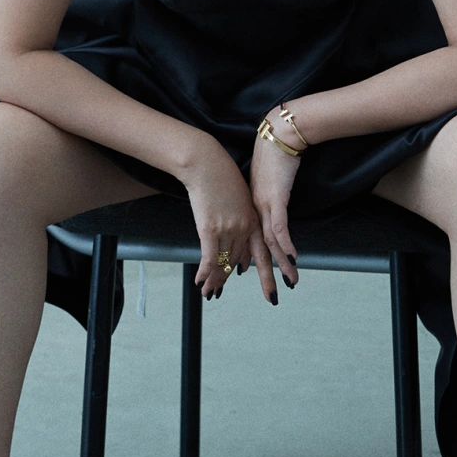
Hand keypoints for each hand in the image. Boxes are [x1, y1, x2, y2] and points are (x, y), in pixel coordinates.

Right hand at [181, 142, 280, 302]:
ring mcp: (228, 228)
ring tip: (208, 292)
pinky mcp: (211, 228)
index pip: (256, 251)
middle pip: (237, 261)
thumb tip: (235, 229)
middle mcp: (244, 227)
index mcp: (253, 219)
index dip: (254, 268)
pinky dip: (205, 272)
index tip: (250, 280)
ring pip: (223, 262)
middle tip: (218, 293)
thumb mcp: (238, 196)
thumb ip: (240, 216)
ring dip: (214, 280)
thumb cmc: (220, 175)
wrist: (206, 163)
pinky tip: (200, 282)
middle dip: (227, 279)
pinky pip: (209, 257)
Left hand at [249, 108, 302, 293]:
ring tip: (291, 283)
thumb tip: (272, 204)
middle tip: (270, 297)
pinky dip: (286, 243)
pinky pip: (280, 226)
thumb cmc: (273, 155)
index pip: (249, 241)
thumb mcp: (267, 182)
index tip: (247, 276)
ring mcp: (264, 206)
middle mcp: (255, 211)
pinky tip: (293, 257)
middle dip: (264, 276)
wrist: (276, 135)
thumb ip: (268, 197)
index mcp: (251, 208)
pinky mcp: (275, 198)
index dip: (249, 260)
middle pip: (258, 250)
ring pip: (270, 243)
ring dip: (281, 265)